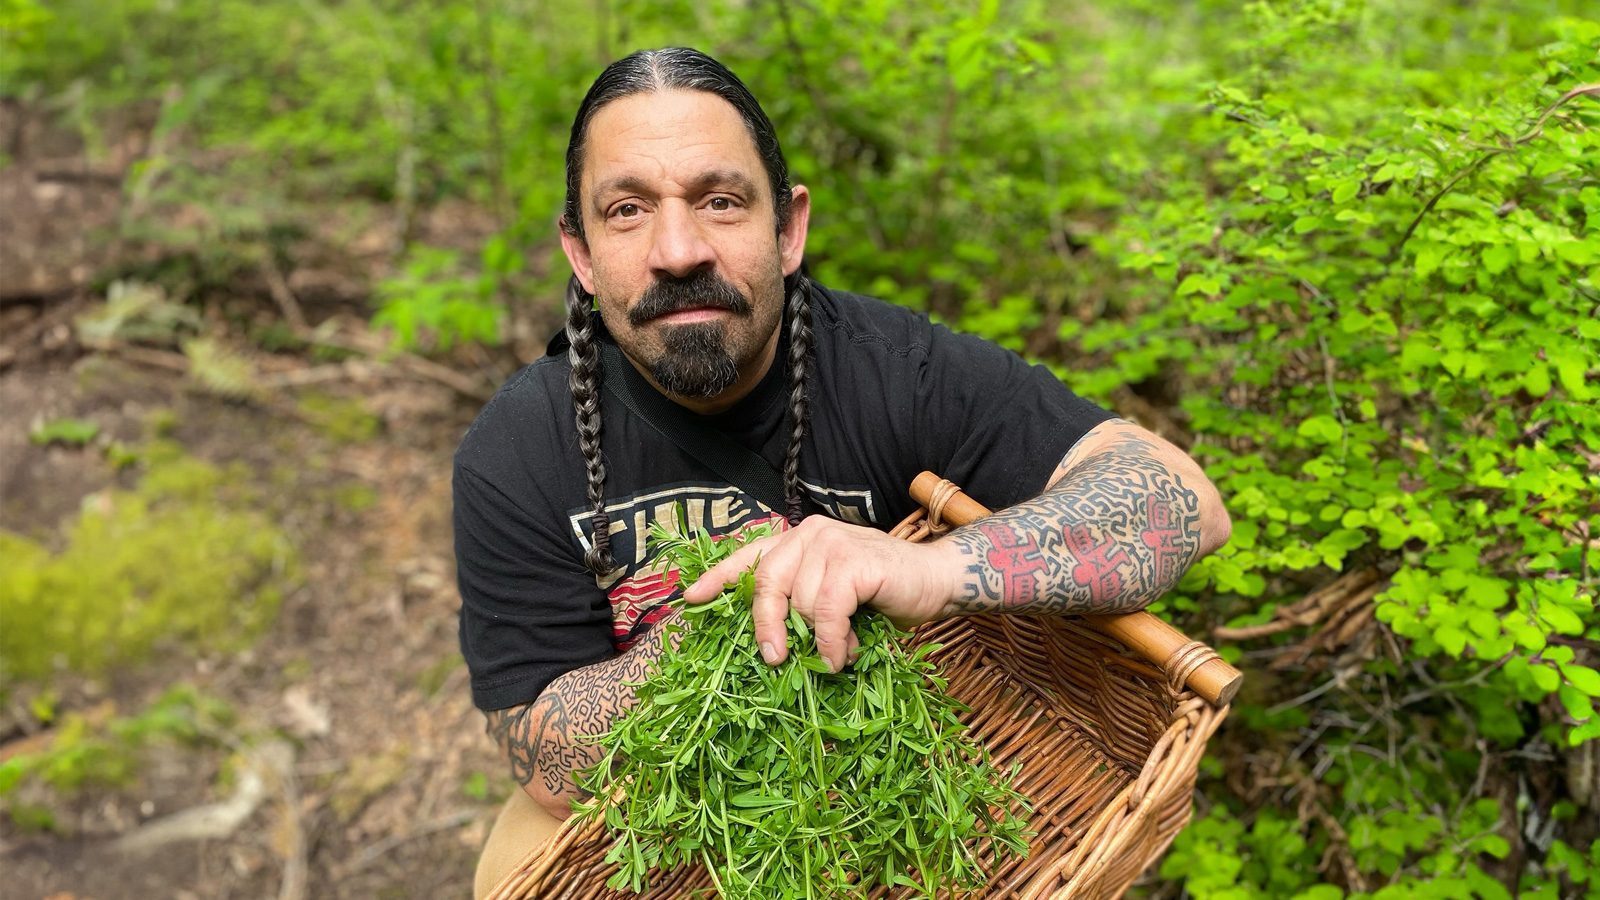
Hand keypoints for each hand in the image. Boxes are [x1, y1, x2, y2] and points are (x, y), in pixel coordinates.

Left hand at [680, 516, 955, 672]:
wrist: (936, 581)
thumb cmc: (883, 595)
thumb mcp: (834, 598)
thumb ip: (803, 607)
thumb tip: (770, 646)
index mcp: (800, 541)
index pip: (750, 555)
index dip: (719, 578)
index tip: (691, 599)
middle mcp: (811, 534)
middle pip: (766, 581)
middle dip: (765, 625)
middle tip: (774, 658)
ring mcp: (832, 542)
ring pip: (800, 602)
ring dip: (817, 639)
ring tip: (838, 654)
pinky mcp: (853, 560)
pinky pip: (826, 610)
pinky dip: (831, 639)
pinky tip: (842, 654)